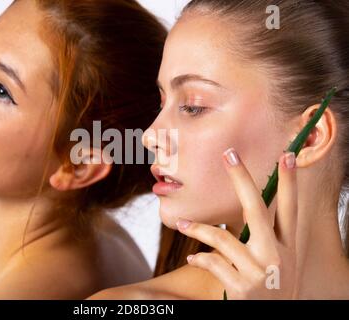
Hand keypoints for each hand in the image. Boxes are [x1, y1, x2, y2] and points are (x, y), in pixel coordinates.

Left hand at [177, 148, 300, 298]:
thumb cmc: (271, 289)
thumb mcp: (277, 263)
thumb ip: (265, 237)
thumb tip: (248, 206)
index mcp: (287, 247)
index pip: (290, 209)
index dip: (288, 183)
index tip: (286, 156)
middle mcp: (276, 256)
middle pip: (257, 210)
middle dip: (242, 179)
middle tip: (229, 154)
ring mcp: (259, 272)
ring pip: (222, 238)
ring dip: (198, 229)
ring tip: (182, 224)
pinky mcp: (242, 288)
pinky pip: (213, 263)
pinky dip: (199, 258)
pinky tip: (193, 258)